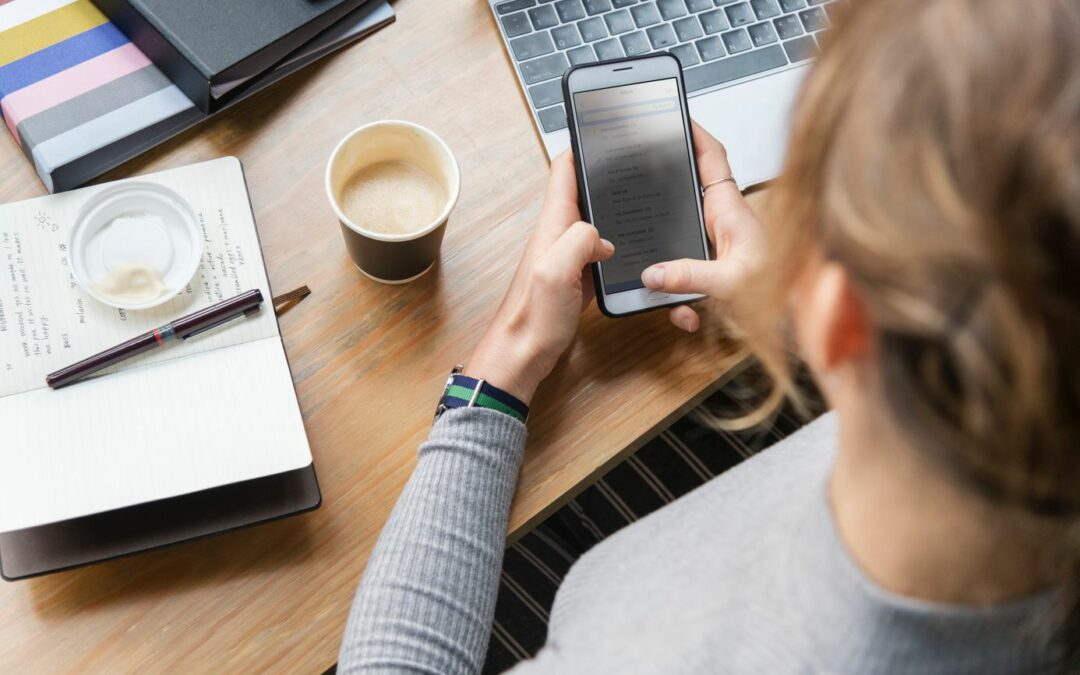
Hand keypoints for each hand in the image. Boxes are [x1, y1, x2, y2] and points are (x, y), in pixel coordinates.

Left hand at [466, 151, 613, 404]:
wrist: (521, 356)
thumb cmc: (532, 318)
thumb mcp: (556, 271)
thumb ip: (579, 240)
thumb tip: (602, 236)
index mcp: (553, 225)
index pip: (564, 172)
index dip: (582, 145)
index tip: (605, 126)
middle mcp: (559, 235)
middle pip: (584, 192)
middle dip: (607, 173)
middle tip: (638, 160)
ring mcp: (569, 256)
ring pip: (596, 221)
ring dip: (614, 208)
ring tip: (644, 195)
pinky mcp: (578, 278)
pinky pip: (600, 251)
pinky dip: (618, 244)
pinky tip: (637, 248)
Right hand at [640, 122, 764, 331]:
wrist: (801, 314)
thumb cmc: (783, 289)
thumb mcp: (730, 282)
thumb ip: (689, 276)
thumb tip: (653, 273)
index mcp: (730, 210)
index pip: (711, 157)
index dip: (694, 133)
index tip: (673, 118)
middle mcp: (724, 223)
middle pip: (687, 196)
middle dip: (663, 202)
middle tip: (639, 197)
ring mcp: (719, 245)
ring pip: (680, 245)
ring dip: (672, 273)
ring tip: (676, 300)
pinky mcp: (717, 269)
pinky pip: (688, 279)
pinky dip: (685, 301)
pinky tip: (690, 317)